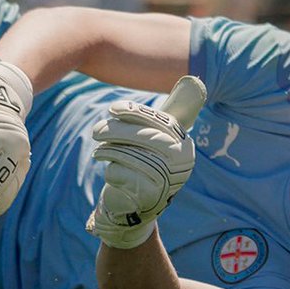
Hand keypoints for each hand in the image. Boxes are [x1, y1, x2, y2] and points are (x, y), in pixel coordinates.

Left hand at [85, 75, 206, 248]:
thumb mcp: (160, 139)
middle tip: (96, 130)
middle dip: (116, 130)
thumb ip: (172, 115)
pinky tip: (112, 173)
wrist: (136, 208)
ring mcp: (165, 180)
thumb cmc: (146, 166)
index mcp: (185, 146)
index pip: (161, 122)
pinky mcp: (147, 195)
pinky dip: (111, 170)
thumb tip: (193, 80)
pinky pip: (120, 172)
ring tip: (100, 151)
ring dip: (108, 150)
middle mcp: (180, 163)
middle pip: (143, 137)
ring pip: (128, 153)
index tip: (113, 109)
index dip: (135, 113)